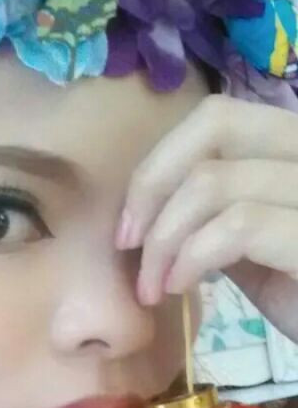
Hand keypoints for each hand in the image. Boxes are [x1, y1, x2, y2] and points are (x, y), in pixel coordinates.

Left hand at [115, 94, 297, 343]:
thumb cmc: (295, 290)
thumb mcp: (243, 241)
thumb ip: (208, 209)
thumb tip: (143, 203)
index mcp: (294, 146)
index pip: (216, 117)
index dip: (160, 163)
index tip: (129, 222)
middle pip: (216, 123)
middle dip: (152, 184)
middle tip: (126, 242)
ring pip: (214, 181)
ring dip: (163, 240)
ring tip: (152, 285)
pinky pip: (237, 226)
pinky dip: (191, 257)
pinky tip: (179, 287)